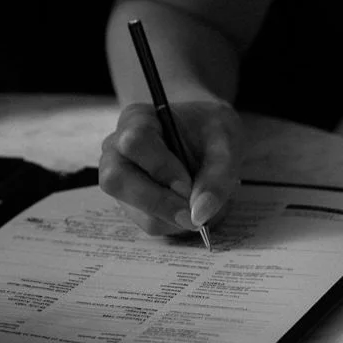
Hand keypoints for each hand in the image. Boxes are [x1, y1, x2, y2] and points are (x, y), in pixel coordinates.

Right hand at [99, 100, 241, 236]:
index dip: (159, 167)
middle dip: (158, 201)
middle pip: (117, 179)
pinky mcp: (130, 202)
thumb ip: (217, 176)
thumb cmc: (212, 133)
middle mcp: (118, 148)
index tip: (187, 184)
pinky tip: (190, 207)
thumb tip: (199, 215)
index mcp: (137, 119)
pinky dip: (174, 222)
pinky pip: (147, 221)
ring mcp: (120, 177)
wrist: (210, 141)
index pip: (134, 142)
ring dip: (171, 216)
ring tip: (199, 204)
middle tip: (192, 213)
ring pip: (133, 208)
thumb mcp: (226, 144)